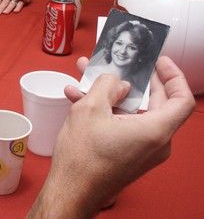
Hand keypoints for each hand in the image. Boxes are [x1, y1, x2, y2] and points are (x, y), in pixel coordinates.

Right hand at [29, 56, 194, 217]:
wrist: (71, 190)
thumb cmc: (83, 157)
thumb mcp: (90, 108)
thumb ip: (107, 86)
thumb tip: (117, 82)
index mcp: (156, 130)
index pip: (181, 99)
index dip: (173, 75)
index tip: (158, 61)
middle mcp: (156, 142)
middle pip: (156, 102)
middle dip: (134, 79)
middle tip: (122, 64)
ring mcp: (142, 150)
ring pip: (133, 112)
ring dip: (111, 93)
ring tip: (87, 76)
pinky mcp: (128, 154)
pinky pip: (124, 125)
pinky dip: (106, 110)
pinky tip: (78, 98)